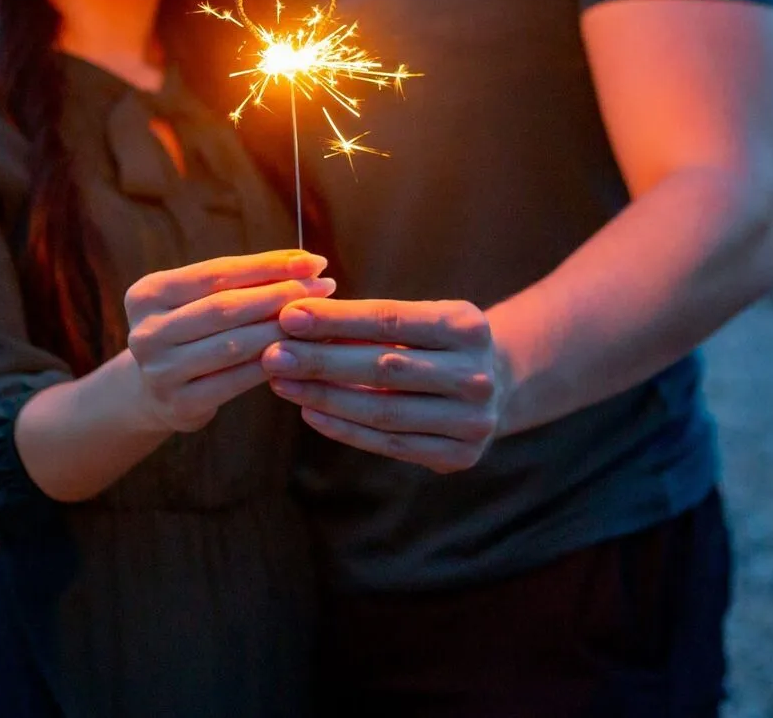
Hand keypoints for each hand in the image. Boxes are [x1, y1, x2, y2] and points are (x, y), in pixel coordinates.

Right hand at [124, 250, 332, 432]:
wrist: (154, 390)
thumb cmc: (192, 332)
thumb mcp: (200, 300)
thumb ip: (243, 281)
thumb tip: (306, 263)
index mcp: (148, 293)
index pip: (217, 272)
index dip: (268, 265)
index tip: (312, 260)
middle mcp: (146, 332)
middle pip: (225, 307)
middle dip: (281, 294)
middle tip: (324, 287)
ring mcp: (160, 371)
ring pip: (234, 345)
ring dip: (282, 330)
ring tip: (318, 319)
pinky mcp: (180, 404)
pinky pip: (237, 380)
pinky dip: (272, 363)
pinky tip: (300, 352)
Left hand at [263, 298, 502, 473]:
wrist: (499, 382)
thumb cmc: (439, 342)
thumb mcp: (420, 318)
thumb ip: (366, 321)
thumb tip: (295, 321)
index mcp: (467, 326)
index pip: (389, 321)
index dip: (336, 320)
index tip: (289, 317)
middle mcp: (476, 375)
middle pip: (383, 367)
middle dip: (321, 360)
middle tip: (273, 355)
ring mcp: (472, 420)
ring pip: (383, 410)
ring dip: (324, 397)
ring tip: (281, 383)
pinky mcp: (459, 456)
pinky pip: (390, 444)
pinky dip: (346, 429)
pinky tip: (311, 412)